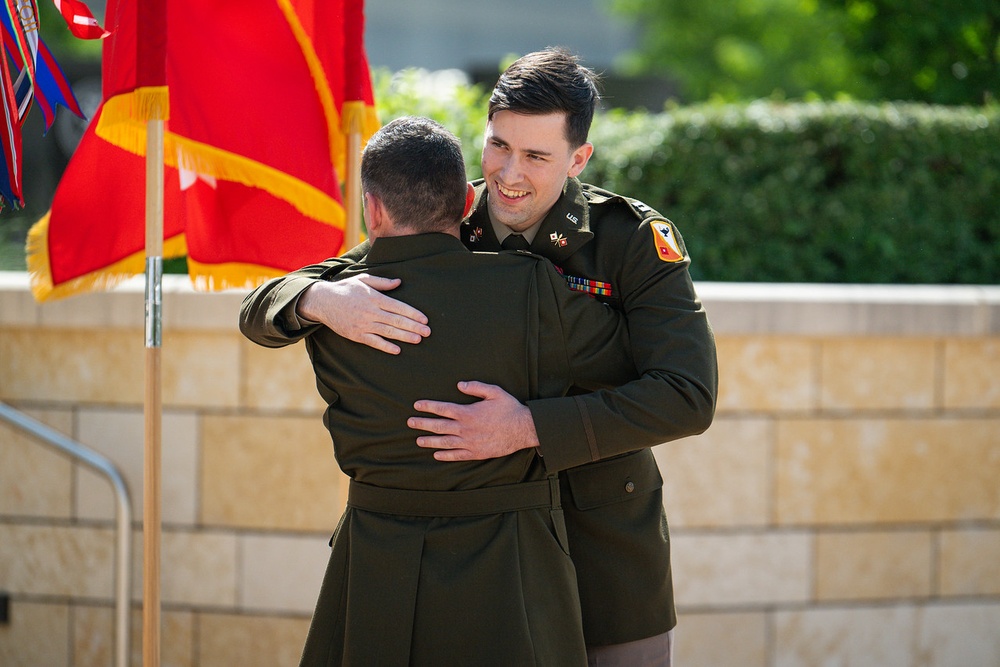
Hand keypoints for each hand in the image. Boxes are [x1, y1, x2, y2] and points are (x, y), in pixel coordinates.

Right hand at [297, 274, 429, 353]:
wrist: (323, 301)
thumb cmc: (345, 289)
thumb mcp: (363, 280)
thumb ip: (382, 282)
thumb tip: (399, 282)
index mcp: (374, 298)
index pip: (398, 306)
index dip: (413, 313)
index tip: (424, 319)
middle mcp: (370, 311)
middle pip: (396, 320)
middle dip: (414, 326)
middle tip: (428, 332)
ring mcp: (363, 324)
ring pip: (388, 332)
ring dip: (404, 336)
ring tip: (418, 339)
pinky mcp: (356, 334)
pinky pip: (374, 342)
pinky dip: (385, 346)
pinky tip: (397, 350)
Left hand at [409, 381, 539, 460]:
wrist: (523, 429)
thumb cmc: (509, 409)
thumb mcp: (494, 392)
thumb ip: (476, 387)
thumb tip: (459, 384)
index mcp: (468, 412)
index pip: (443, 409)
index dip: (428, 406)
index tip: (417, 405)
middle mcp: (466, 429)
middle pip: (439, 426)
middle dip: (423, 424)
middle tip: (410, 422)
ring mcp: (470, 442)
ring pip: (445, 442)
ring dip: (430, 441)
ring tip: (418, 440)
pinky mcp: (476, 452)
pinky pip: (457, 455)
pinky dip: (445, 455)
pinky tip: (436, 454)